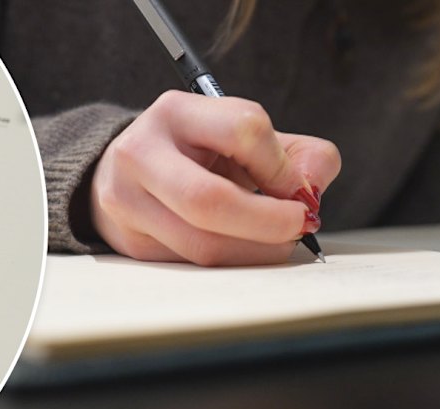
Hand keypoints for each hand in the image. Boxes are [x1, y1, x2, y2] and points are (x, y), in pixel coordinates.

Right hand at [90, 90, 340, 265]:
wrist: (128, 171)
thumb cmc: (198, 152)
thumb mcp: (246, 137)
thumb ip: (299, 154)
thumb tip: (310, 193)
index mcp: (175, 113)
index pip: (243, 130)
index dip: (283, 167)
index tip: (298, 189)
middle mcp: (141, 153)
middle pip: (210, 200)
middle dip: (269, 222)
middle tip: (299, 227)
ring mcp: (128, 200)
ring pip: (203, 244)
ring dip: (255, 250)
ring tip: (275, 241)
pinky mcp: (131, 240)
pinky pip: (193, 264)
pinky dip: (232, 261)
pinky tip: (241, 246)